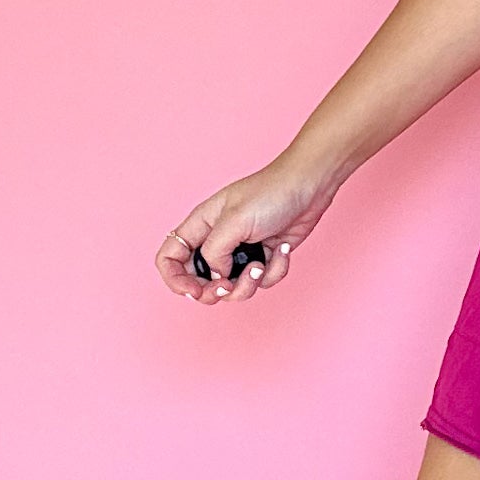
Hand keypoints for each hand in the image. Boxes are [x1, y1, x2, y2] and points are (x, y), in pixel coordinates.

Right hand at [155, 153, 336, 306]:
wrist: (309, 188)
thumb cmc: (270, 194)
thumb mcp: (234, 221)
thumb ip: (215, 252)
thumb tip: (217, 276)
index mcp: (200, 227)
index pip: (169, 257)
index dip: (175, 279)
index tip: (193, 290)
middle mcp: (216, 242)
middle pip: (199, 282)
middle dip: (215, 291)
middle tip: (229, 286)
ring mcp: (240, 253)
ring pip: (232, 288)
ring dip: (249, 284)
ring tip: (262, 265)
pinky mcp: (264, 259)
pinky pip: (262, 282)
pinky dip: (274, 271)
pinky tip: (282, 249)